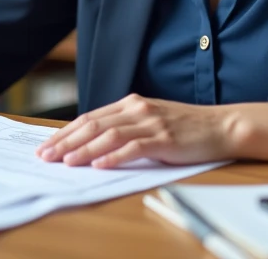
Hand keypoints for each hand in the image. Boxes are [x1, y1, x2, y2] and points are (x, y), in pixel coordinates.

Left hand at [34, 94, 234, 168]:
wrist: (221, 126)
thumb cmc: (186, 127)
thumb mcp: (151, 121)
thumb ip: (125, 127)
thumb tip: (92, 145)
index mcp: (131, 104)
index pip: (90, 118)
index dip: (66, 132)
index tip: (47, 146)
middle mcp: (138, 109)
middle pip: (94, 125)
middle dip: (66, 141)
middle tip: (46, 155)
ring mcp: (151, 123)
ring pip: (110, 135)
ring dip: (84, 149)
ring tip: (66, 162)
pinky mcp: (165, 138)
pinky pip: (135, 147)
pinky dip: (115, 156)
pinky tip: (100, 164)